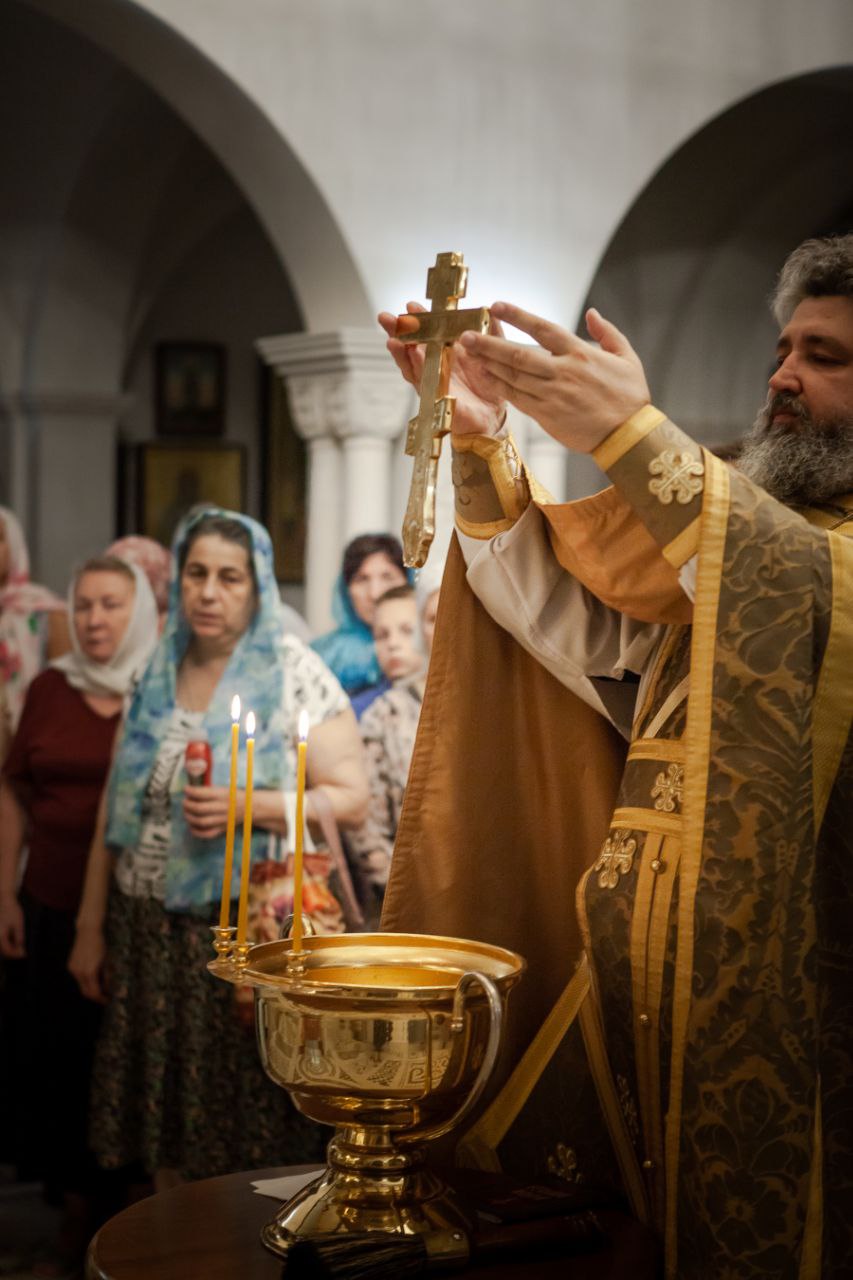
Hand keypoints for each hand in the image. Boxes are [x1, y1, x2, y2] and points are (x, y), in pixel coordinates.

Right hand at [0, 895, 24, 958]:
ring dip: (7, 948)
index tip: (24, 954)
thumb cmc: (11, 910)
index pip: (7, 951)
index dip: (16, 954)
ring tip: (17, 945)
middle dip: (12, 952)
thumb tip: (20, 950)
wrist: (3, 899)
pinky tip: (10, 939)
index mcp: (0, 936)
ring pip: (0, 946)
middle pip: (2, 950)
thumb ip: (19, 938)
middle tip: (21, 950)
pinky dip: (4, 943)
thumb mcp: (18, 924)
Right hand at [68, 925, 107, 1002]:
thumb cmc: (100, 945)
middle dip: (95, 996)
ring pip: (81, 985)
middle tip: (104, 996)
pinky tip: (92, 973)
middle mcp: (79, 972)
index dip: (101, 998)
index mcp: (90, 972)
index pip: (94, 993)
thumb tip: (107, 989)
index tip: (108, 999)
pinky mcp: (70, 966)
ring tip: (100, 982)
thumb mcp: (107, 962)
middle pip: (86, 992)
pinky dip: (85, 979)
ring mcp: (73, 969)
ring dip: (90, 987)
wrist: (88, 932)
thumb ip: (106, 977)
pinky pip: (78, 977)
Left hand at [183, 785, 242, 838]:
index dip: (190, 791)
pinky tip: (191, 826)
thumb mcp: (225, 788)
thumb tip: (190, 791)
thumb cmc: (235, 795)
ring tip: (186, 812)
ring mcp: (223, 820)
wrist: (251, 807)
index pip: (202, 794)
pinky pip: (207, 834)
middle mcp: (223, 808)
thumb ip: (209, 790)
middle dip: (188, 805)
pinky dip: (196, 832)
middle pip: (199, 808)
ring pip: (201, 821)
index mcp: (224, 795)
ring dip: (189, 817)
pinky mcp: (223, 829)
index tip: (186, 789)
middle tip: (185, 802)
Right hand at [378, 303, 507, 437]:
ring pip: (411, 364)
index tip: (411, 306)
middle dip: (398, 332)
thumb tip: (489, 310)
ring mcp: (432, 380)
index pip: (428, 331)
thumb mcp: (493, 353)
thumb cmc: (489, 385)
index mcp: (447, 350)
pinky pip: (423, 382)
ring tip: (393, 338)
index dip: (419, 319)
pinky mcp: (434, 396)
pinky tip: (412, 355)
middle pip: (411, 345)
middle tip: (387, 318)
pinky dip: (416, 368)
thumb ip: (491, 332)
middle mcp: (435, 364)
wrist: (493, 415)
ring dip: (401, 351)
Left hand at [457, 304, 650, 453]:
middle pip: (518, 355)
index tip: (496, 306)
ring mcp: (552, 395)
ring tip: (469, 353)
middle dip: (490, 344)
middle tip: (467, 335)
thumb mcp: (628, 358)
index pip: (543, 329)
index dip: (518, 316)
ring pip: (513, 377)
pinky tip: (485, 377)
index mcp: (580, 354)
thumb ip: (608, 333)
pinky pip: (517, 399)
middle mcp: (563, 372)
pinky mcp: (547, 416)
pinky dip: (499, 387)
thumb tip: (592, 313)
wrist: (628, 436)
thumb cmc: (630, 397)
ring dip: (489, 364)